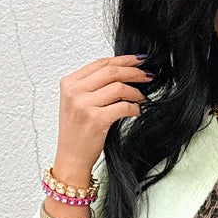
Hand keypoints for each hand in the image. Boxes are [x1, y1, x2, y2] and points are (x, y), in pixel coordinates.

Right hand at [54, 53, 152, 180]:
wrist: (71, 157)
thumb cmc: (76, 131)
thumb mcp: (77, 102)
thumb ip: (92, 85)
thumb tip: (122, 71)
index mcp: (69, 83)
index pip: (100, 63)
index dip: (123, 59)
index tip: (138, 60)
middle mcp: (74, 92)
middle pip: (111, 72)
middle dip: (134, 71)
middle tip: (147, 75)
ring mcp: (84, 105)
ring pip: (119, 87)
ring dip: (135, 92)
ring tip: (141, 97)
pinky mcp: (96, 119)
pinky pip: (123, 106)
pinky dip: (134, 108)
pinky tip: (136, 111)